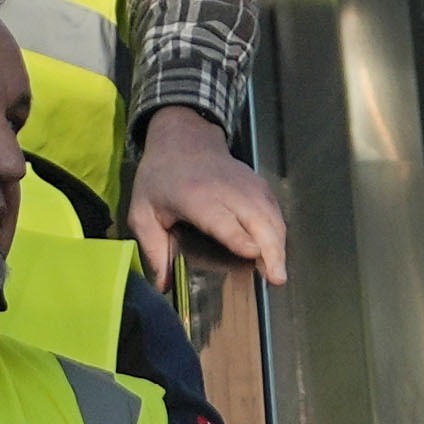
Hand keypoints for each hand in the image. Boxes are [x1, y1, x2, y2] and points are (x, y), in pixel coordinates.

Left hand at [129, 103, 287, 288]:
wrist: (182, 137)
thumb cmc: (160, 177)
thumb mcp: (143, 211)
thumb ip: (153, 249)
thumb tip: (163, 286)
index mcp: (194, 197)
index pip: (222, 219)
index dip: (238, 236)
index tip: (253, 253)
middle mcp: (226, 189)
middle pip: (256, 218)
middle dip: (270, 248)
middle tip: (277, 278)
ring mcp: (246, 184)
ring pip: (271, 214)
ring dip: (279, 243)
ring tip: (280, 272)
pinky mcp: (258, 183)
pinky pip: (274, 208)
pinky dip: (280, 230)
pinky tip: (279, 250)